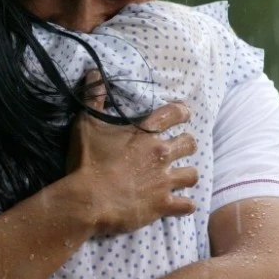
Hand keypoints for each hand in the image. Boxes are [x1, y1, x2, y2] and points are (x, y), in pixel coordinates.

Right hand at [68, 70, 198, 235]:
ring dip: (187, 174)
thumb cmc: (87, 161)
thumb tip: (94, 72)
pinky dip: (185, 205)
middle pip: (190, 143)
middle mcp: (161, 154)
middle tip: (178, 148)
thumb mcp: (86, 124)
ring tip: (179, 177)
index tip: (184, 114)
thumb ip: (93, 97)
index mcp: (146, 133)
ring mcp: (164, 180)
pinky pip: (187, 205)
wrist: (88, 200)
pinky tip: (181, 205)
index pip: (175, 113)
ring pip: (192, 174)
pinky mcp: (163, 204)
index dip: (183, 112)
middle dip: (186, 144)